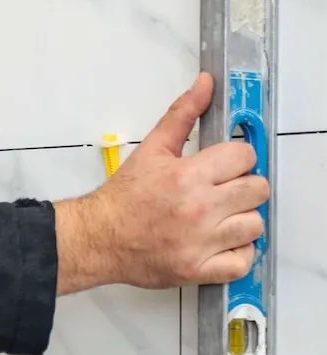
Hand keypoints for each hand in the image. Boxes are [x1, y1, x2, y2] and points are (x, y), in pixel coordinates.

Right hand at [55, 73, 268, 292]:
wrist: (98, 238)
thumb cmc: (123, 198)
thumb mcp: (152, 149)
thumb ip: (183, 114)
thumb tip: (205, 84)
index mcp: (188, 176)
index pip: (245, 156)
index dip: (237, 158)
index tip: (225, 166)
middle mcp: (198, 210)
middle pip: (257, 190)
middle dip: (244, 186)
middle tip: (225, 191)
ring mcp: (200, 243)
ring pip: (254, 225)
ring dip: (243, 219)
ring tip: (222, 217)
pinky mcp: (197, 270)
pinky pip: (242, 262)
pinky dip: (238, 254)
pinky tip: (222, 243)